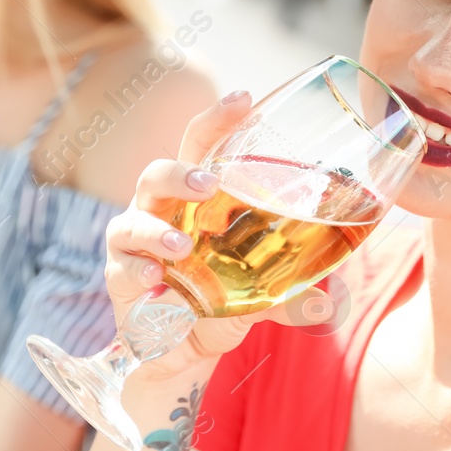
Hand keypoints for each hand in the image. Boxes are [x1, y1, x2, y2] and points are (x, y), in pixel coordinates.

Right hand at [104, 90, 338, 380]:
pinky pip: (121, 266)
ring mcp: (136, 243)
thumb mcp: (263, 297)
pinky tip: (154, 278)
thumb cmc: (219, 303)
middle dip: (179, 174)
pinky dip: (137, 270)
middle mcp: (161, 212)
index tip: (243, 98)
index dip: (217, 120)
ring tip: (180, 247)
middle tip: (208, 184)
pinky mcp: (120, 277)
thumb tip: (330, 303)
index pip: (201, 146)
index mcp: (195, 200)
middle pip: (157, 173)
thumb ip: (293, 296)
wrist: (182, 352)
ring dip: (156, 230)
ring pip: (131, 220)